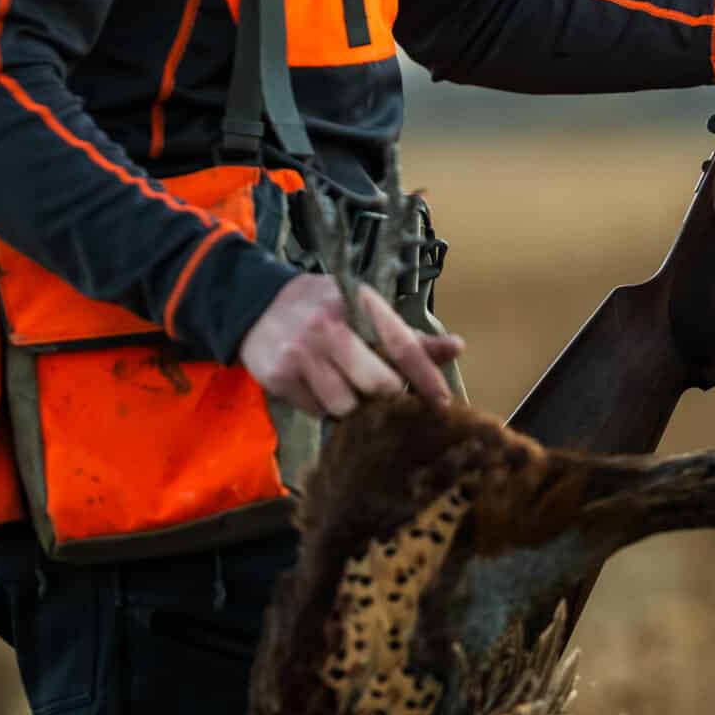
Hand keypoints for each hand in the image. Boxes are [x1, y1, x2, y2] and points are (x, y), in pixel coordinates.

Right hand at [240, 274, 463, 419]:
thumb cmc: (325, 308)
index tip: (443, 403)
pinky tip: (318, 386)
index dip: (426, 377)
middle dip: (387, 397)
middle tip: (384, 395)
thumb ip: (408, 336)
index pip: (402, 345)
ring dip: (353, 406)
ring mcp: (301, 354)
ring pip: (345, 405)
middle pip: (377, 383)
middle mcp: (329, 328)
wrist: (256, 303)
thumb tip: (457, 348)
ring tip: (347, 387)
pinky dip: (324, 407)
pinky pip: (316, 411)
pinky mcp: (278, 377)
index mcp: (359, 305)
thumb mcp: (364, 309)